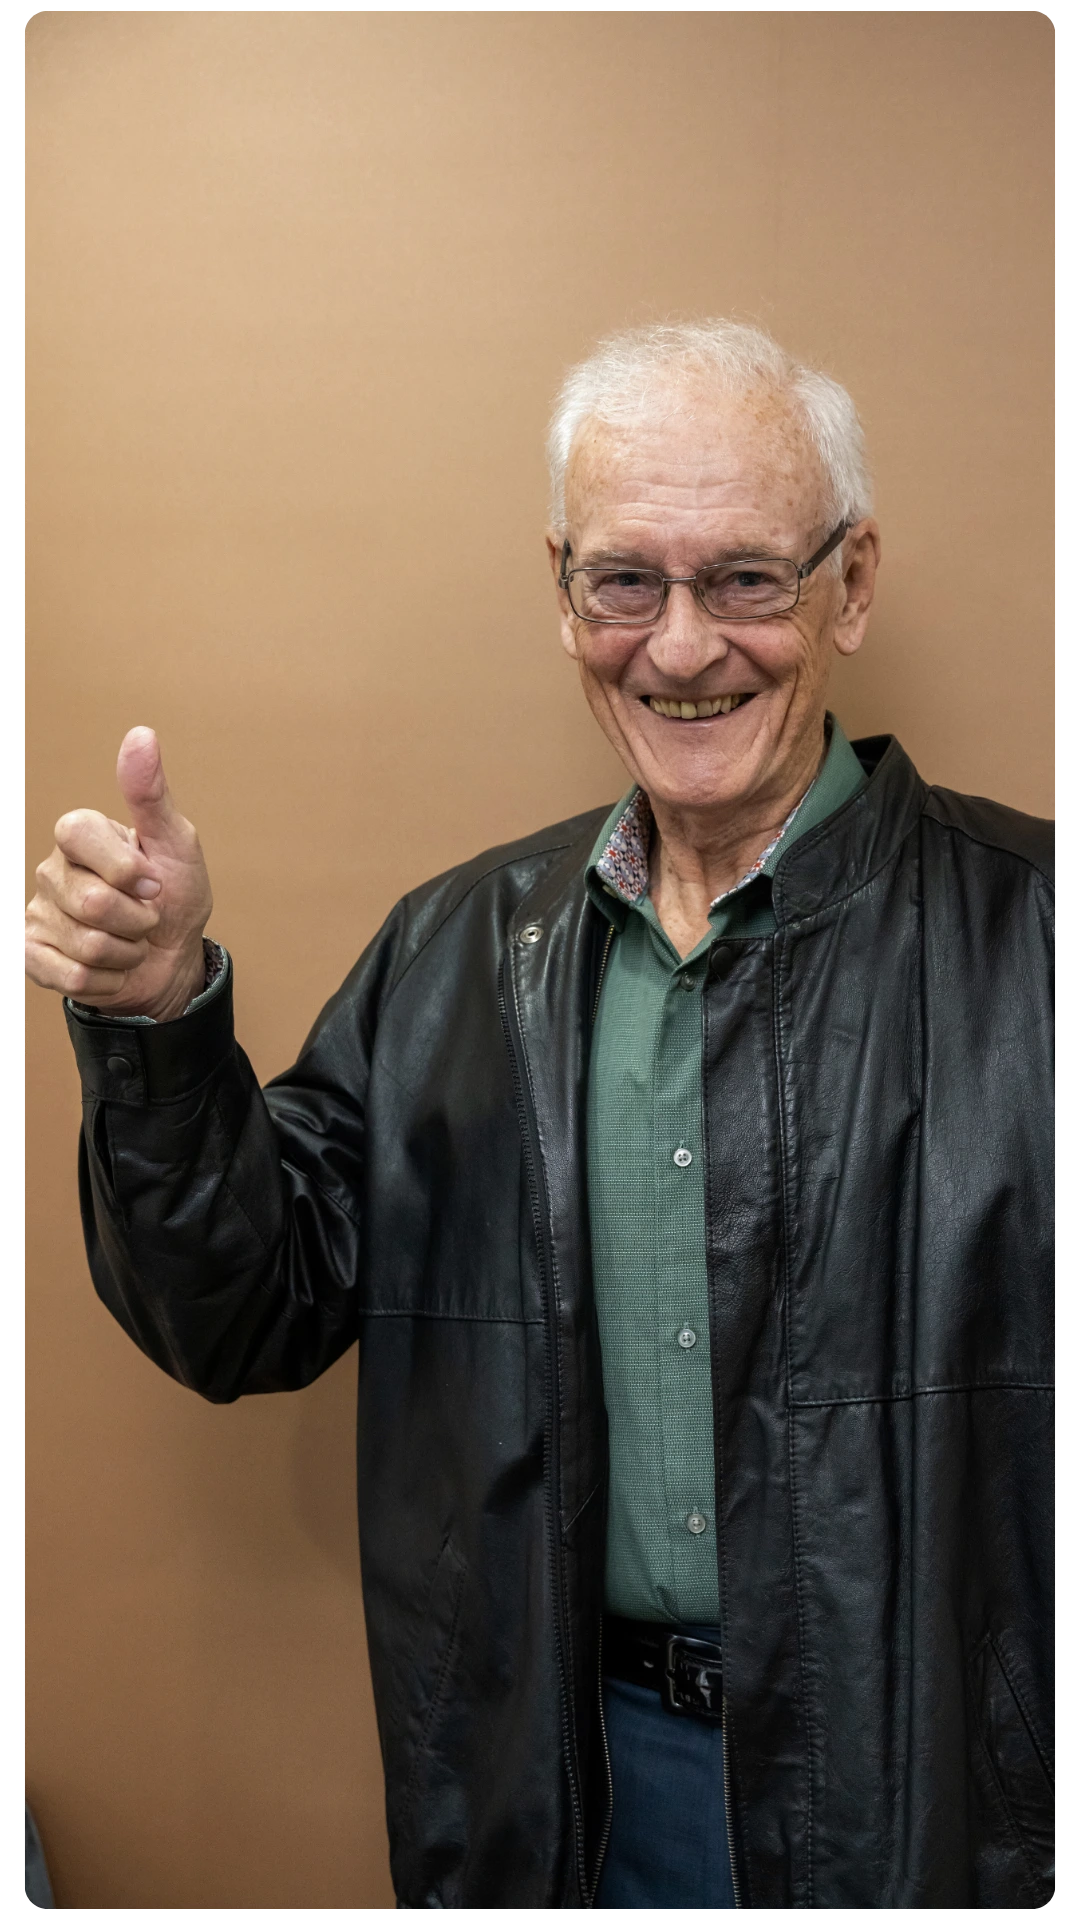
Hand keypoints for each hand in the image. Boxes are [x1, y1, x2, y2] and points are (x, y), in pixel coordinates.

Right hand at [24, 727, 213, 1021]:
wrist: (174, 959)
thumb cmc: (175, 896)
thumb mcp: (176, 843)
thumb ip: (151, 794)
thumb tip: (140, 735)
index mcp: (80, 835)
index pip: (77, 833)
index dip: (126, 868)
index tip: (153, 880)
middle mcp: (53, 871)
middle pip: (92, 902)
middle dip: (138, 918)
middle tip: (146, 915)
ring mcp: (40, 914)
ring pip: (87, 945)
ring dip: (127, 952)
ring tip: (131, 940)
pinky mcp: (35, 956)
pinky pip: (72, 977)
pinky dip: (109, 979)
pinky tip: (112, 967)